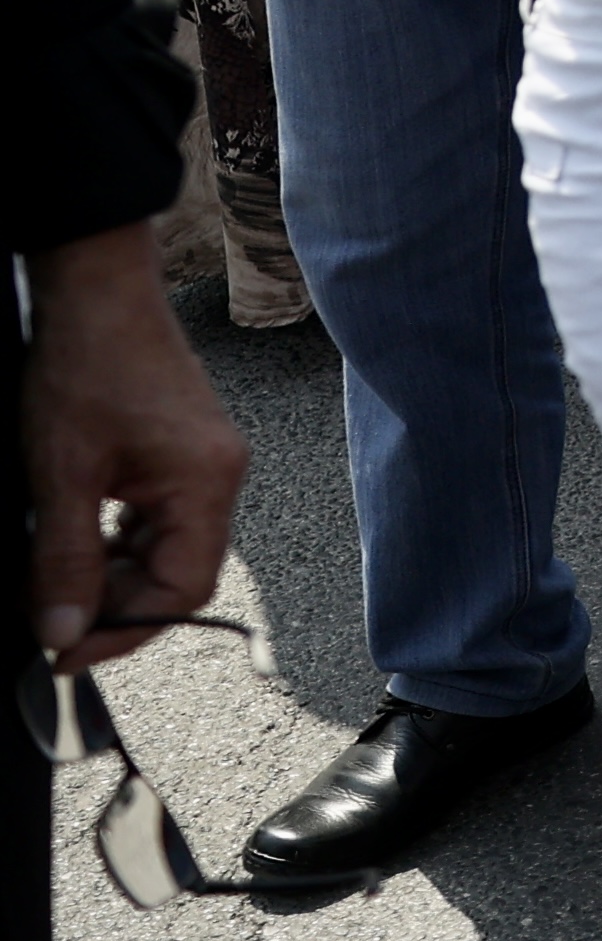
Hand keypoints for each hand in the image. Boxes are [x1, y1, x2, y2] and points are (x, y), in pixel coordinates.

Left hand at [27, 223, 243, 669]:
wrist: (96, 290)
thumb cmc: (88, 365)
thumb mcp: (62, 475)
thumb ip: (65, 561)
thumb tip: (61, 633)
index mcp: (205, 484)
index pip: (181, 589)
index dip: (123, 630)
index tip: (63, 650)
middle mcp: (218, 476)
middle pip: (176, 573)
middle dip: (111, 604)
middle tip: (45, 617)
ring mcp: (202, 462)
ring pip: (162, 548)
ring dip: (108, 573)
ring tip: (49, 579)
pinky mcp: (180, 451)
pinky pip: (156, 518)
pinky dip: (114, 541)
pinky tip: (73, 539)